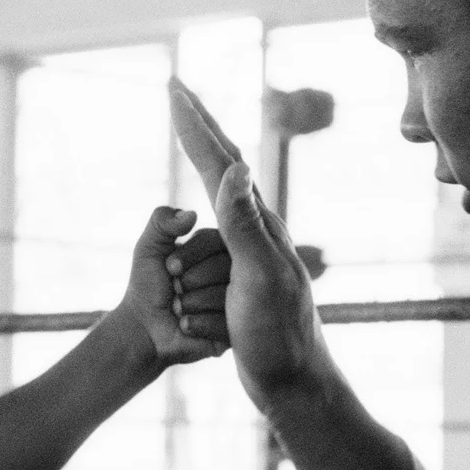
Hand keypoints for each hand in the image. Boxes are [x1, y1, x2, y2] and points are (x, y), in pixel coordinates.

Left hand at [107, 206, 231, 368]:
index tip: (169, 268)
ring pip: (226, 296)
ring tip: (178, 308)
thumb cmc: (148, 285)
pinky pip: (225, 324)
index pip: (218, 239)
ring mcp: (239, 302)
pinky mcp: (235, 330)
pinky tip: (185, 326)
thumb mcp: (149, 247)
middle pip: (225, 267)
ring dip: (190, 304)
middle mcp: (235, 272)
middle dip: (189, 281)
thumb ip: (162, 221)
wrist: (143, 328)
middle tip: (174, 290)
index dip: (190, 254)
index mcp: (219, 249)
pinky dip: (197, 324)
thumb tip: (191, 214)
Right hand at [167, 78, 327, 404]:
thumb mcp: (257, 278)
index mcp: (258, 223)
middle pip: (222, 163)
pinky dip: (207, 194)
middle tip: (178, 90)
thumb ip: (243, 223)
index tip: (174, 88)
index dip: (194, 124)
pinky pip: (219, 221)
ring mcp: (252, 248)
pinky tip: (209, 195)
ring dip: (203, 152)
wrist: (296, 382)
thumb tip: (235, 165)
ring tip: (187, 119)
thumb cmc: (277, 336)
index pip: (219, 161)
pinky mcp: (245, 270)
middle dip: (198, 124)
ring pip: (221, 191)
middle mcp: (258, 227)